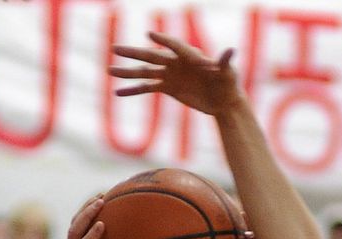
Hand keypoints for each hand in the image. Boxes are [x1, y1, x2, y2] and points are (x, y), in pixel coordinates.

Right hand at [111, 32, 243, 116]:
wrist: (223, 101)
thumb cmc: (228, 83)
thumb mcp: (228, 73)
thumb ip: (224, 62)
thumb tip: (231, 50)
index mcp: (190, 55)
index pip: (174, 45)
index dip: (163, 40)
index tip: (149, 35)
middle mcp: (176, 62)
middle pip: (151, 55)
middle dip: (133, 53)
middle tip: (115, 49)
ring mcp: (169, 74)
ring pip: (145, 72)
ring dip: (127, 72)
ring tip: (109, 70)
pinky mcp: (167, 88)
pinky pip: (147, 88)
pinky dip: (133, 90)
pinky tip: (118, 92)